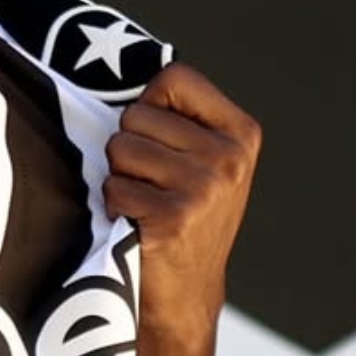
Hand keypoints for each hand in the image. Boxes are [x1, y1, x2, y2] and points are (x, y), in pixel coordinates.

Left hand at [103, 64, 260, 341]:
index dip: (150, 104)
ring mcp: (203, 189)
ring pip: (119, 150)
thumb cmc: (184, 213)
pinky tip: (137, 227)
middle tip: (151, 183)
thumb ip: (182, 117)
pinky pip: (113, 188)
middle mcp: (229, 157)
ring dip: (119, 178)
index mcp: (241, 133)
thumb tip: (121, 61)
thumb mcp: (206, 159)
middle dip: (129, 147)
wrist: (185, 295)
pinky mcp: (173, 219)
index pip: (173, 78)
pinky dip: (113, 208)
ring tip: (144, 204)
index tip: (160, 139)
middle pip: (136, 115)